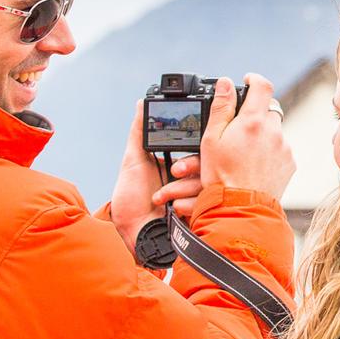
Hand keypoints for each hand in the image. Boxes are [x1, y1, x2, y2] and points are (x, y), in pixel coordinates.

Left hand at [110, 101, 204, 246]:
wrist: (134, 234)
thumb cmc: (131, 201)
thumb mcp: (133, 161)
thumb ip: (140, 132)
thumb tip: (141, 104)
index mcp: (179, 164)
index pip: (197, 148)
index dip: (192, 149)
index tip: (178, 158)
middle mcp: (193, 178)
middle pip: (207, 163)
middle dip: (189, 168)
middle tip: (173, 172)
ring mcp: (199, 195)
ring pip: (207, 181)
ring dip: (182, 188)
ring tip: (160, 198)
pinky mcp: (203, 211)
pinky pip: (208, 201)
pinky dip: (188, 204)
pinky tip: (172, 209)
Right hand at [200, 75, 295, 201]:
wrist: (240, 209)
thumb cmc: (222, 177)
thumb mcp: (211, 140)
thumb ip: (221, 108)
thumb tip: (226, 83)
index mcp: (253, 121)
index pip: (262, 86)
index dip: (254, 79)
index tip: (247, 80)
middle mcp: (273, 131)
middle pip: (268, 110)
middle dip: (254, 114)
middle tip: (239, 127)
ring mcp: (284, 147)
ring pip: (275, 130)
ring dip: (263, 134)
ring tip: (244, 151)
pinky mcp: (290, 162)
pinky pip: (281, 148)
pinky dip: (270, 151)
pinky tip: (255, 163)